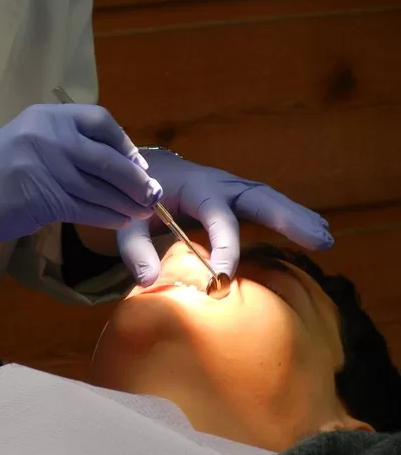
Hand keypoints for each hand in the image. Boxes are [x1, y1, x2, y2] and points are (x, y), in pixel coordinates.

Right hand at [0, 104, 162, 242]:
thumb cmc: (1, 169)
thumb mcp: (32, 139)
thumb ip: (69, 143)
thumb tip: (119, 162)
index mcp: (48, 115)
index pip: (100, 121)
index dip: (125, 144)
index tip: (139, 165)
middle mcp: (49, 135)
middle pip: (106, 159)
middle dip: (135, 180)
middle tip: (153, 195)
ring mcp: (45, 166)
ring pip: (99, 188)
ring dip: (125, 203)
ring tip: (142, 213)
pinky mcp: (43, 198)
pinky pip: (85, 208)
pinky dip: (107, 217)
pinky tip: (120, 222)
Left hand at [117, 147, 332, 286]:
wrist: (145, 172)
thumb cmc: (138, 198)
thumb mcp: (129, 221)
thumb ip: (136, 249)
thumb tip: (149, 282)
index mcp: (194, 187)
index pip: (216, 216)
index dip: (224, 246)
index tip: (224, 277)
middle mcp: (219, 184)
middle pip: (258, 197)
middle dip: (287, 216)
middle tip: (318, 239)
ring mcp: (232, 189)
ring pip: (269, 199)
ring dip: (298, 217)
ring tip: (325, 239)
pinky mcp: (237, 198)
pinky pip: (266, 206)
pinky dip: (290, 218)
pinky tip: (314, 233)